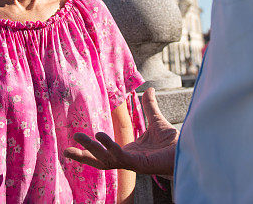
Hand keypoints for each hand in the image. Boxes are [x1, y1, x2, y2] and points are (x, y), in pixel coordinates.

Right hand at [63, 88, 177, 175]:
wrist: (187, 149)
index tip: (75, 141)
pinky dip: (108, 147)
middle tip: (65, 150)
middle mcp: (128, 159)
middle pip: (100, 161)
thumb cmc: (173, 140)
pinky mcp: (139, 164)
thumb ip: (149, 106)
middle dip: (83, 157)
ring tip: (77, 138)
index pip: (104, 152)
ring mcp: (132, 163)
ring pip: (105, 160)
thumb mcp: (155, 120)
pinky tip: (99, 136)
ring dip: (90, 151)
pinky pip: (119, 156)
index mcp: (128, 151)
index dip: (90, 149)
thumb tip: (148, 89)